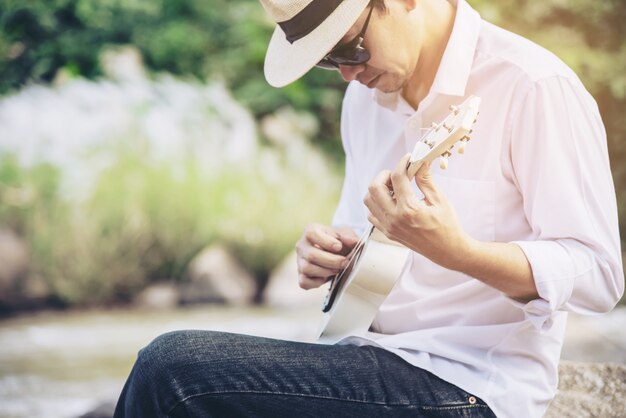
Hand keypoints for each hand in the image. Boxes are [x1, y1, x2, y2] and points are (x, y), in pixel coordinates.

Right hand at [295, 224, 358, 289]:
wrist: (336, 252)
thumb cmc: (339, 241)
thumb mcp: (346, 234)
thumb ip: (350, 236)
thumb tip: (353, 242)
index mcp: (310, 231)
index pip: (312, 234)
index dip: (327, 242)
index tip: (339, 247)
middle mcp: (302, 245)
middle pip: (311, 255)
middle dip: (331, 261)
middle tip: (344, 262)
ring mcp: (299, 261)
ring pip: (307, 269)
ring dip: (325, 272)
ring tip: (337, 270)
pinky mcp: (301, 275)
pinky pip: (304, 282)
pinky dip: (316, 283)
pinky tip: (326, 278)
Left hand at [363, 154, 471, 269]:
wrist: (447, 251)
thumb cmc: (447, 225)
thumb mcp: (439, 200)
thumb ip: (426, 180)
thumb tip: (419, 162)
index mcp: (409, 209)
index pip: (397, 178)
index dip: (402, 163)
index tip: (408, 159)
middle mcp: (395, 218)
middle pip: (374, 187)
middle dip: (384, 175)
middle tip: (397, 175)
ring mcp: (389, 227)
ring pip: (368, 201)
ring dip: (378, 189)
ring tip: (393, 188)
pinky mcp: (388, 233)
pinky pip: (372, 214)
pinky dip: (377, 204)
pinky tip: (391, 201)